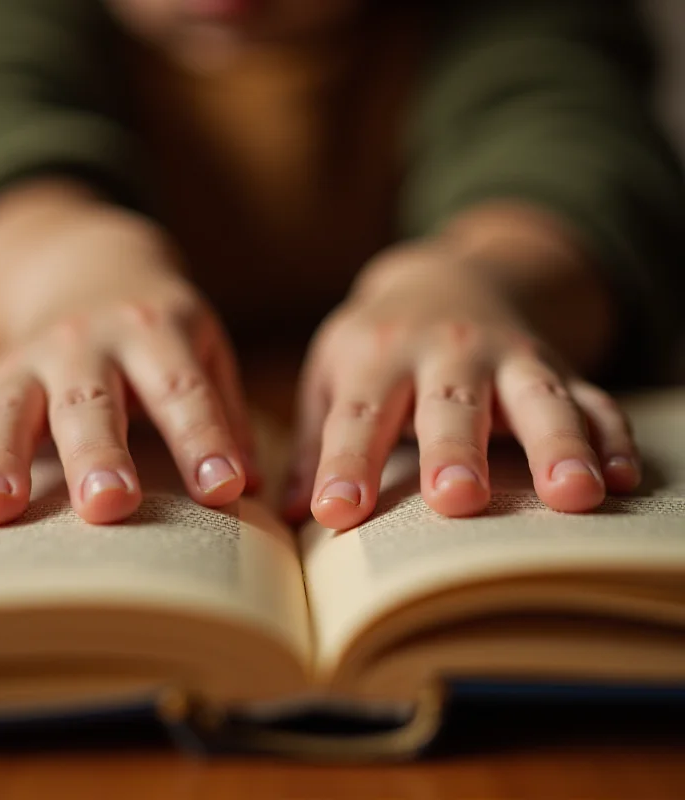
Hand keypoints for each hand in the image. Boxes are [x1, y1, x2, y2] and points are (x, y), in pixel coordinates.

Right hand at [0, 272, 256, 526]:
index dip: (204, 439)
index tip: (223, 490)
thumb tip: (249, 485)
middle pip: (93, 401)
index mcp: (158, 331)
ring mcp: (34, 357)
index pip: (183, 391)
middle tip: (108, 506)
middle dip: (98, 454)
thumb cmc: (163, 333)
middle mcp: (91, 340)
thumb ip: (226, 412)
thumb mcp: (205, 351)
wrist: (92, 273)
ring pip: (14, 405)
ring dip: (0, 456)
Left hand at [283, 249, 639, 529]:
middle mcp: (445, 353)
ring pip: (537, 398)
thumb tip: (290, 511)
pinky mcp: (555, 368)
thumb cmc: (375, 343)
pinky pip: (593, 399)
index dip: (345, 462)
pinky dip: (613, 435)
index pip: (358, 414)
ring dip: (558, 443)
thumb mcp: (332, 372)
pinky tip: (624, 477)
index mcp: (377, 357)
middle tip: (457, 499)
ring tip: (574, 496)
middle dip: (456, 450)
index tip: (336, 512)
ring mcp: (508, 358)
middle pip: (452, 404)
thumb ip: (315, 438)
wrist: (444, 280)